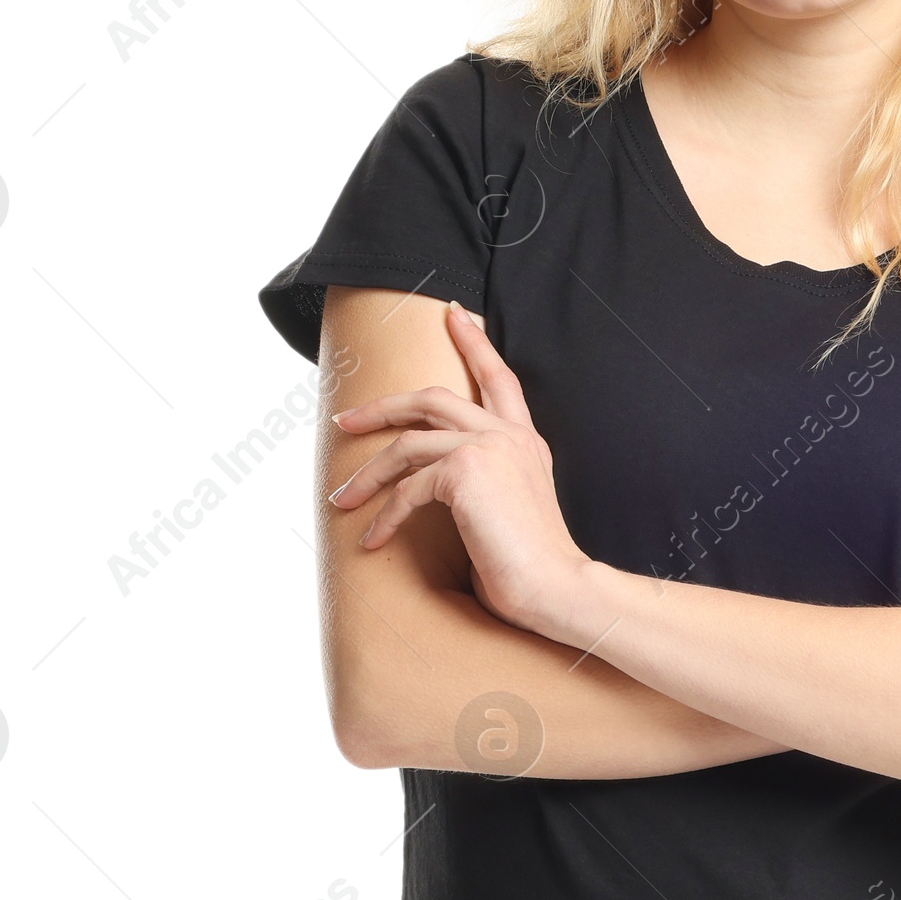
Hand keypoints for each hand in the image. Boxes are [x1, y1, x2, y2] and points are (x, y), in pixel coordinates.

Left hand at [327, 303, 589, 633]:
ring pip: (407, 443)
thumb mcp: (510, 508)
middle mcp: (508, 435)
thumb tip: (437, 488)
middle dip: (383, 406)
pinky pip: (407, 488)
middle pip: (433, 397)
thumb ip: (485, 483)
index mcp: (525, 440)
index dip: (474, 342)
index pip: (498, 377)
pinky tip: (374, 541)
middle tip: (346, 419)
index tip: (453, 314)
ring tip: (344, 497)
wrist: (556, 585)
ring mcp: (487, 447)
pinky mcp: (464, 470)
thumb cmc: (533, 564)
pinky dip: (385, 517)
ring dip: (368, 473)